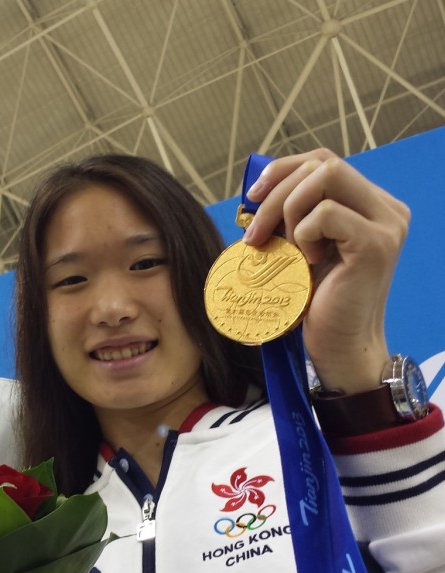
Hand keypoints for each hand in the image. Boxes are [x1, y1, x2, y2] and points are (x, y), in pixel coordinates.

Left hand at [243, 149, 407, 393]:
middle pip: (323, 163)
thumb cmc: (316, 301)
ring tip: (287, 250)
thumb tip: (255, 191)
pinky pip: (325, 214)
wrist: (338, 347)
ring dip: (289, 211)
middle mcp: (385, 209)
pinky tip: (308, 263)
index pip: (324, 160)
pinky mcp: (375, 244)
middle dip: (276, 193)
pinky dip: (303, 235)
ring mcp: (386, 224)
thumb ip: (292, 215)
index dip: (282, 170)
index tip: (251, 199)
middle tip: (256, 235)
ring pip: (326, 178)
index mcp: (370, 204)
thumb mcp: (299, 247)